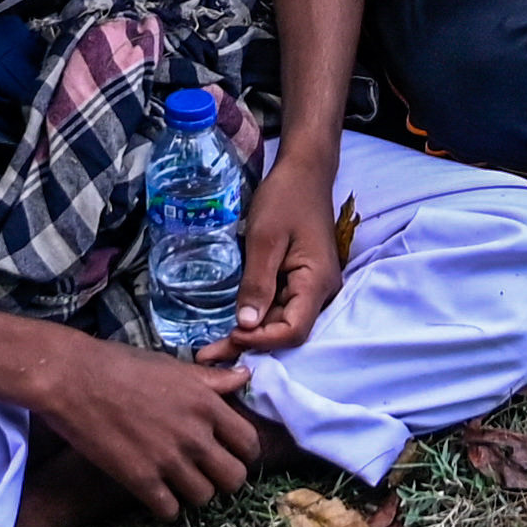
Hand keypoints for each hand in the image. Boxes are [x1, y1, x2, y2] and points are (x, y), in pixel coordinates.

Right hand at [36, 326, 268, 514]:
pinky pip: (170, 512)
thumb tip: (244, 377)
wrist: (72, 378)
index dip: (242, 453)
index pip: (249, 444)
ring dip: (193, 493)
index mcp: (207, 403)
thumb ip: (211, 379)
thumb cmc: (120, 365)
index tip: (228, 454)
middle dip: (224, 479)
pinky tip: (155, 493)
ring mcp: (169, 459)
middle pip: (235, 479)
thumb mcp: (172, 366)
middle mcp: (195, 434)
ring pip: (205, 498)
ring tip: (178, 482)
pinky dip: (166, 507)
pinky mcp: (140, 479)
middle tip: (206, 472)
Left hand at [230, 137, 349, 357]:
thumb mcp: (265, 239)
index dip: (262, 340)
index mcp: (317, 283)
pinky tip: (232, 325)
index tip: (229, 334)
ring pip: (280, 322)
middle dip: (249, 345)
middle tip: (206, 355)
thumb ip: (257, 283)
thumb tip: (246, 326)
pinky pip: (278, 307)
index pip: (293, 330)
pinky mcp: (299, 281)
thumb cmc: (285, 199)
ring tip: (211, 347)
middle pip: (285, 331)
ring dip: (250, 335)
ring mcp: (310, 287)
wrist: (303, 171)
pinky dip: (256, 318)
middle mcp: (320, 292)